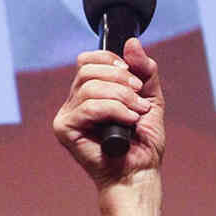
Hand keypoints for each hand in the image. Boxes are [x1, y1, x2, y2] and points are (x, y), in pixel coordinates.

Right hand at [53, 40, 164, 188]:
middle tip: (139, 96)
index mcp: (89, 94)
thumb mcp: (150, 99)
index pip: (88, 61)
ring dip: (121, 98)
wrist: (140, 173)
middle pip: (87, 69)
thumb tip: (132, 42)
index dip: (111, 61)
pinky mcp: (65, 129)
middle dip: (119, 79)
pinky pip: (89, 107)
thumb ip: (144, 70)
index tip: (134, 78)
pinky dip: (115, 110)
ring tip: (137, 114)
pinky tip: (128, 122)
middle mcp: (74, 103)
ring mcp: (67, 116)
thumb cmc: (144, 143)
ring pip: (89, 87)